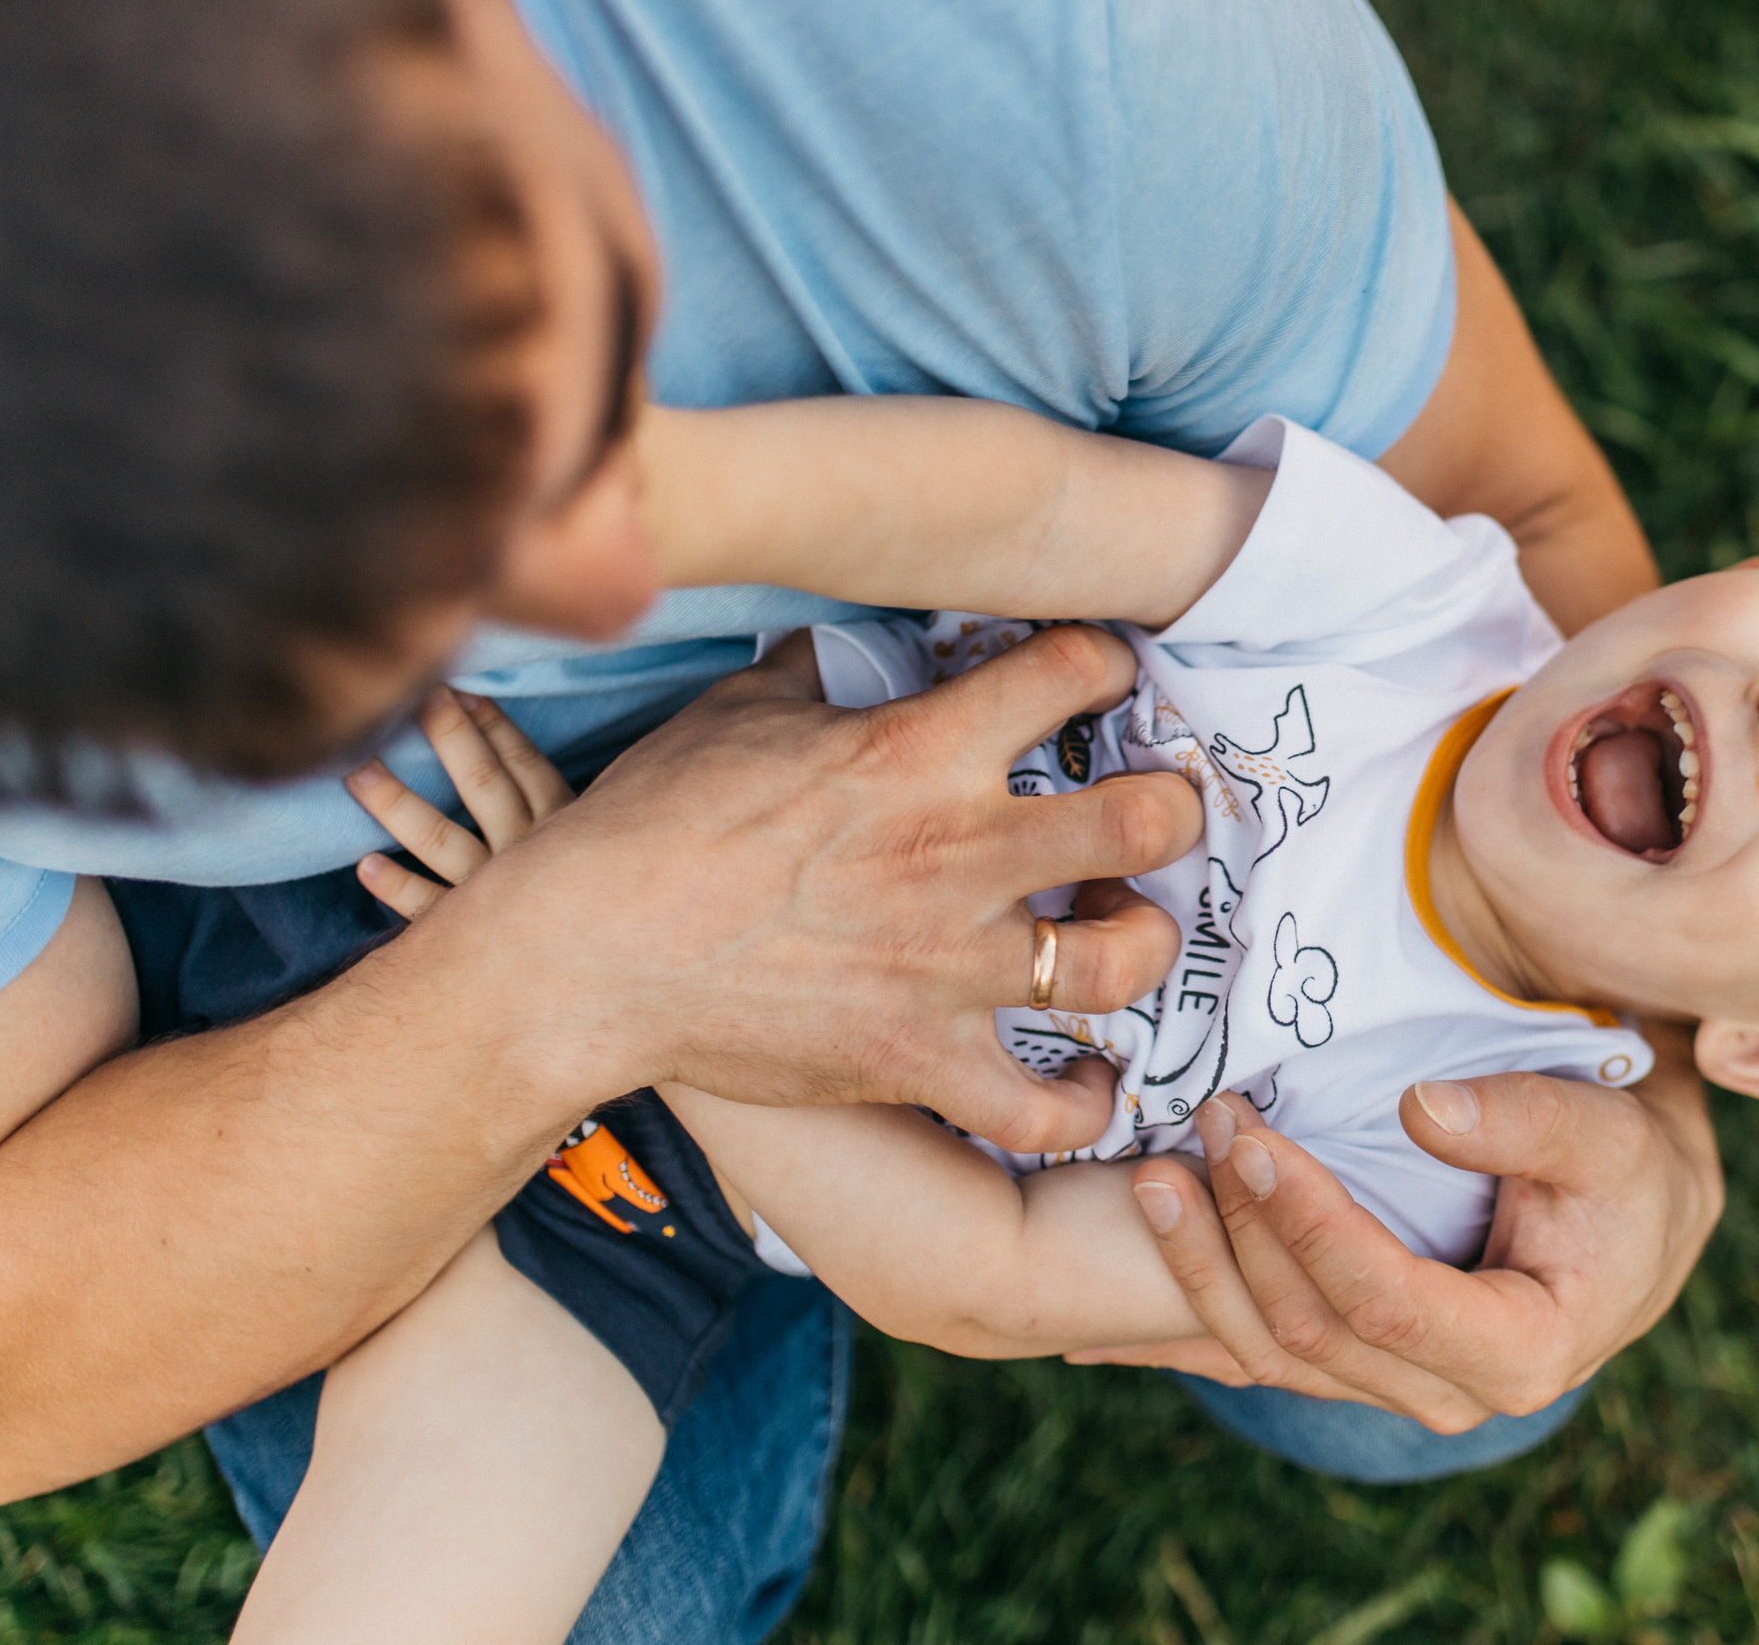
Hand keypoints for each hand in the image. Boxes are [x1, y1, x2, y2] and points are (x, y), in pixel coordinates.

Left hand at [344, 688, 576, 917]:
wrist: (606, 983)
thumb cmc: (596, 908)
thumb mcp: (599, 852)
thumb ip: (568, 816)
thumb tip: (540, 770)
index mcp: (567, 832)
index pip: (528, 767)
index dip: (496, 728)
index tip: (465, 692)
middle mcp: (532, 856)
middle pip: (484, 786)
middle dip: (449, 738)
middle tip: (414, 700)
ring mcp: (499, 895)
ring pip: (443, 840)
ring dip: (399, 806)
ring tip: (359, 773)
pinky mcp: (471, 934)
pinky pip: (429, 909)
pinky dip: (397, 888)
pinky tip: (366, 866)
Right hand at [420, 624, 1199, 1155]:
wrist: (583, 957)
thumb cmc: (651, 823)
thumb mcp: (738, 712)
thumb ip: (820, 675)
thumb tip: (851, 650)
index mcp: (920, 748)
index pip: (1074, 672)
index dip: (1107, 665)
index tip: (1103, 680)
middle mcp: (959, 852)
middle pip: (1148, 821)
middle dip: (1175, 810)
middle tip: (1156, 814)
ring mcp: (948, 965)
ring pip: (1125, 963)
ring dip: (1144, 945)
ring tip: (1125, 934)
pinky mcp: (920, 1060)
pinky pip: (1045, 1108)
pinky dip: (1081, 1104)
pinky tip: (1085, 1079)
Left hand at [1077, 1033, 1722, 1430]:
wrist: (1639, 1218)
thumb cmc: (1633, 1166)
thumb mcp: (1611, 1129)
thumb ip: (1527, 1119)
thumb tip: (1421, 1107)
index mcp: (1520, 1351)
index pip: (1383, 1300)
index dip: (1307, 1223)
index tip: (1251, 1140)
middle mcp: (1452, 1394)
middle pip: (1310, 1328)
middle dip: (1241, 1228)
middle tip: (1201, 1123)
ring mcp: (1399, 1389)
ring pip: (1270, 1351)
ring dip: (1200, 1266)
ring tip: (1148, 1177)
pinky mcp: (1359, 1367)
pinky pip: (1257, 1360)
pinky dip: (1182, 1333)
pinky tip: (1094, 1334)